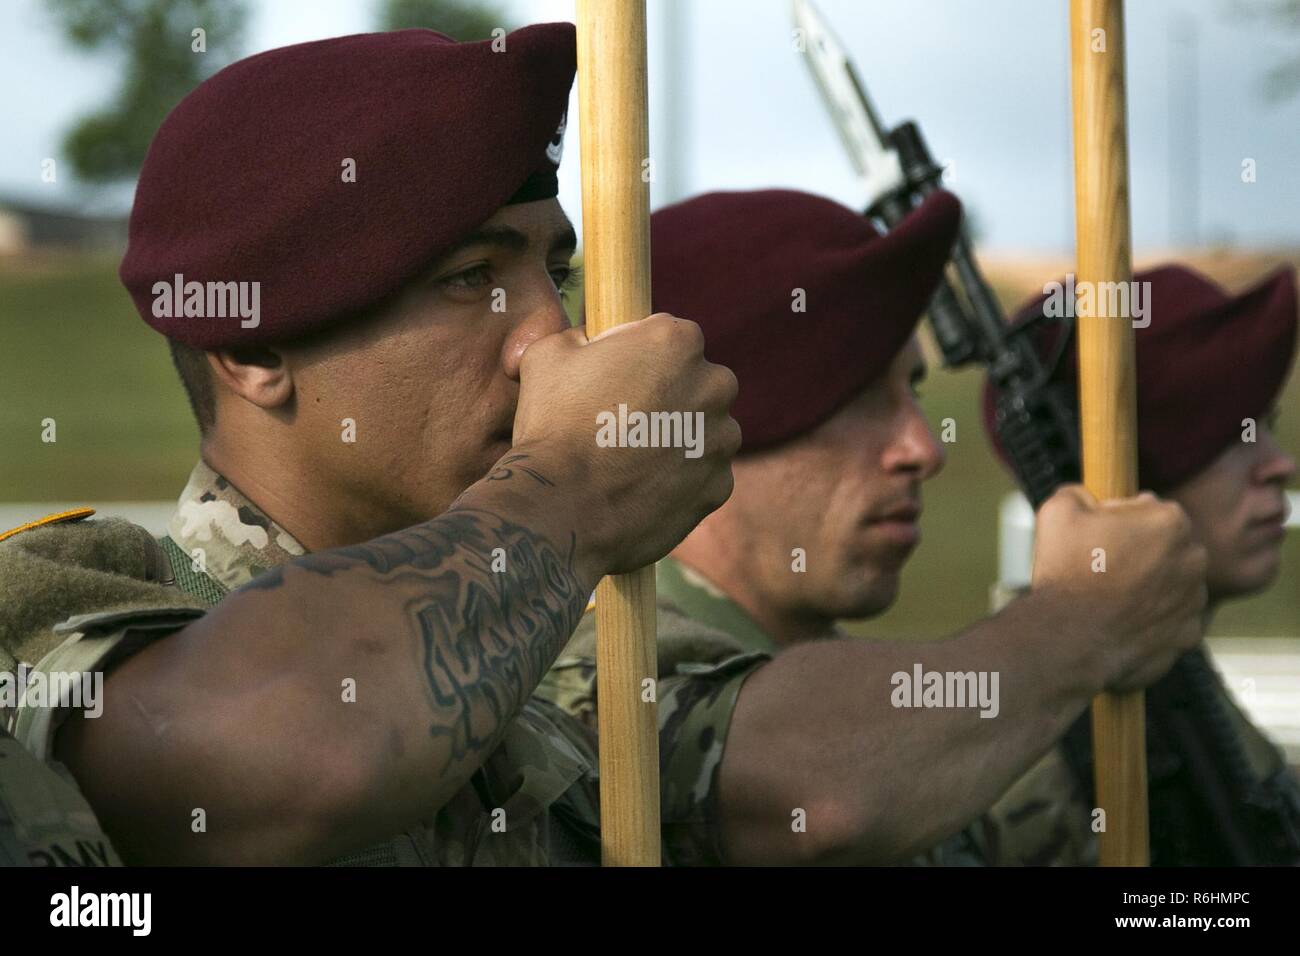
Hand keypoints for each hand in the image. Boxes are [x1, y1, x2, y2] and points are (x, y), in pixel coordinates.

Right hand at [512, 313, 740, 573]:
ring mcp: (722, 438)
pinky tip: (642, 488)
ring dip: (679, 438)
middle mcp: (714, 384)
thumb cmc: (552, 425)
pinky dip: (681, 480)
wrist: (560, 507)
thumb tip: (589, 339)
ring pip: (705, 430)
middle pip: (698, 382)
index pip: (671, 336)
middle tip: (626, 420)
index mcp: (677, 340)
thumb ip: (581, 335)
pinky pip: (704, 475)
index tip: (617, 378)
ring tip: (632, 459)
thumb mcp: (548, 354)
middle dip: (670, 395)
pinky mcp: (720, 486)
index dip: (641, 356)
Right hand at [1032, 485, 1207, 690]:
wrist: (1069, 639)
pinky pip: (1171, 619)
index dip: (1119, 519)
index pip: (1149, 508)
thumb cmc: (1066, 572)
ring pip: (1171, 583)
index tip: (1097, 536)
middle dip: (1141, 552)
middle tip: (1102, 566)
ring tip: (1109, 597)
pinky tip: (1121, 620)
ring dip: (1148, 585)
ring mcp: (1194, 600)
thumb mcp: (1058, 511)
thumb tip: (1084, 495)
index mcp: (1170, 522)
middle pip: (1166, 546)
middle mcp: (1194, 559)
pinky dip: (1151, 619)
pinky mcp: (1188, 635)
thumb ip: (1079, 493)